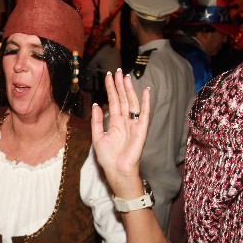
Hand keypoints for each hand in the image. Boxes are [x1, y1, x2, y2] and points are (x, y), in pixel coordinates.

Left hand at [90, 69, 150, 195]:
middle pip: (123, 99)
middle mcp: (125, 121)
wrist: (117, 171)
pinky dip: (146, 103)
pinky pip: (144, 114)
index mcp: (115, 123)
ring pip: (132, 103)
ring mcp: (134, 125)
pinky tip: (146, 91)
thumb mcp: (97, 137)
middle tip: (118, 71)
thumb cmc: (108, 158)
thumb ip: (97, 121)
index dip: (111, 89)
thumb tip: (96, 105)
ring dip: (129, 90)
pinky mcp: (141, 130)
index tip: (109, 76)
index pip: (113, 101)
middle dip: (120, 85)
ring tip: (126, 77)